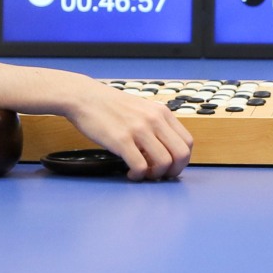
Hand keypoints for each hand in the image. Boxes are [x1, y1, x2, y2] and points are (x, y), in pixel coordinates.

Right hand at [63, 84, 192, 180]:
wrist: (84, 97)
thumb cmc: (111, 106)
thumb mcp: (142, 109)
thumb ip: (156, 126)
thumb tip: (164, 151)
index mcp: (162, 113)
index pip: (187, 142)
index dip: (182, 160)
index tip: (170, 166)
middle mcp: (154, 120)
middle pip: (181, 154)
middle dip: (173, 171)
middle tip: (159, 175)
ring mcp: (139, 129)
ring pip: (164, 162)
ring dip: (155, 175)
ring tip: (142, 174)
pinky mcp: (121, 139)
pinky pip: (140, 166)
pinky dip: (138, 176)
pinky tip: (130, 173)